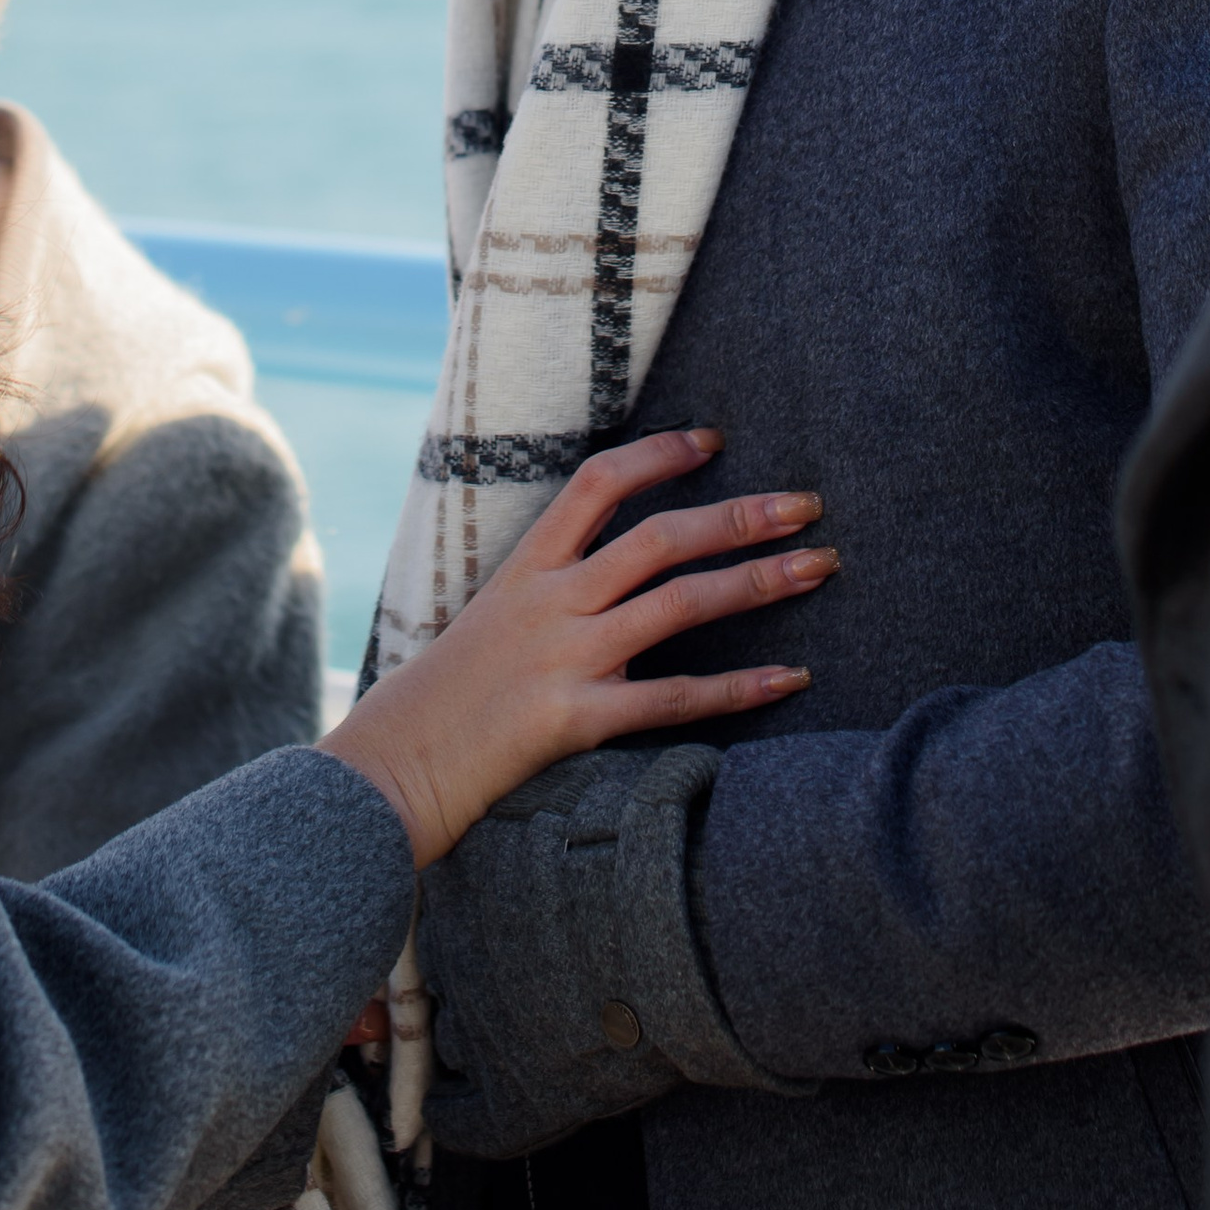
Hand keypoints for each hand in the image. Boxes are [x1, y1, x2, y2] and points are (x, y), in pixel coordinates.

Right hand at [318, 428, 832, 868]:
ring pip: (678, 604)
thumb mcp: (488, 620)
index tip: (716, 440)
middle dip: (739, 515)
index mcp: (525, 568)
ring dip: (757, 580)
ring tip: (819, 566)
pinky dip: (740, 687)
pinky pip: (675, 698)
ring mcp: (565, 659)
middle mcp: (550, 601)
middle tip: (806, 503)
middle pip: (659, 538)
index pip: (598, 482)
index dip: (660, 455)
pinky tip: (792, 677)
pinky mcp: (576, 721)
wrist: (390, 769)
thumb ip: (547, 591)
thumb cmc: (444, 700)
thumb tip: (609, 571)